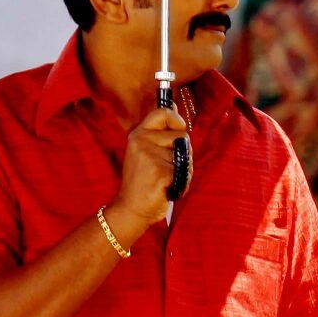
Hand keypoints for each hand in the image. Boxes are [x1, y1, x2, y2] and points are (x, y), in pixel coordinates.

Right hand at [109, 105, 187, 243]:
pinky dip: (182, 184)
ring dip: (184, 171)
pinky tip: (168, 190)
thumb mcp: (146, 152)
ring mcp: (150, 156)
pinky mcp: (160, 171)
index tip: (179, 129)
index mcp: (139, 134)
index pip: (162, 112)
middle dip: (184, 154)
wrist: (130, 209)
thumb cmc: (143, 182)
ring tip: (167, 180)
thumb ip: (160, 133)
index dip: (177, 119)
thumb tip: (176, 108)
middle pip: (182, 136)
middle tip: (169, 168)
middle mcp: (142, 141)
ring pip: (186, 156)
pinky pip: (185, 173)